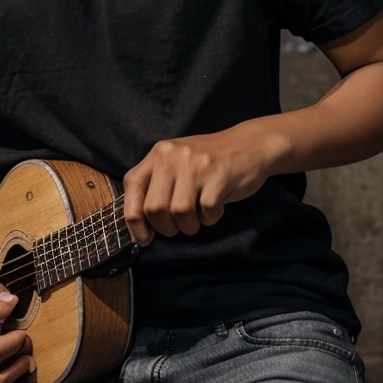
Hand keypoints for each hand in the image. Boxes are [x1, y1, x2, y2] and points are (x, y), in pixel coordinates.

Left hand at [122, 125, 285, 245]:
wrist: (250, 145)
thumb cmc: (209, 161)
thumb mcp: (177, 162)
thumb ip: (157, 185)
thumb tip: (140, 225)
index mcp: (159, 153)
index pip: (132, 185)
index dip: (133, 218)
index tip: (143, 237)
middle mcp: (173, 156)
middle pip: (155, 207)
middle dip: (165, 228)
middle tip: (178, 228)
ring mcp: (196, 165)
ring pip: (179, 213)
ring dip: (188, 226)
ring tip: (197, 219)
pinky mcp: (219, 176)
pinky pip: (206, 212)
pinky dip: (210, 219)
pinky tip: (215, 208)